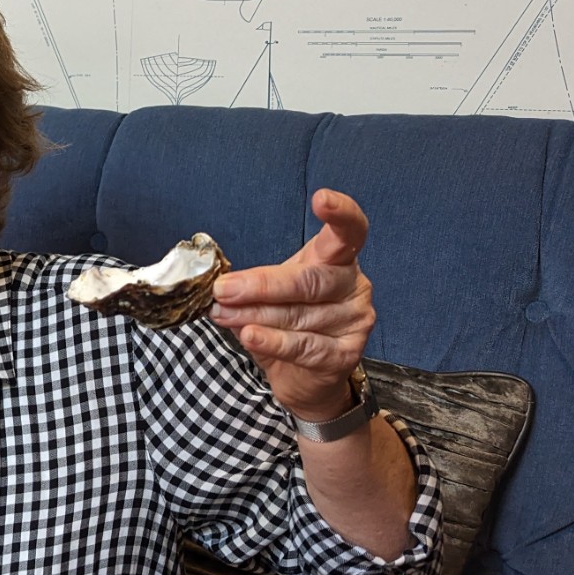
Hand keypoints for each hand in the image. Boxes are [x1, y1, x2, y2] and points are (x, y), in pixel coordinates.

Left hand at [209, 189, 375, 420]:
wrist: (305, 376)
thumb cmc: (289, 322)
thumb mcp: (271, 294)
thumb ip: (254, 283)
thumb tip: (218, 282)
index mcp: (338, 259)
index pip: (349, 231)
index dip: (341, 213)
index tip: (320, 198)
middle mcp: (354, 286)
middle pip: (308, 280)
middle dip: (261, 285)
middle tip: (222, 290)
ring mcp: (355, 321)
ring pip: (299, 315)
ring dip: (254, 315)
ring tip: (222, 314)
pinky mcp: (346, 354)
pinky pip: (304, 346)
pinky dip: (273, 341)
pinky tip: (250, 336)